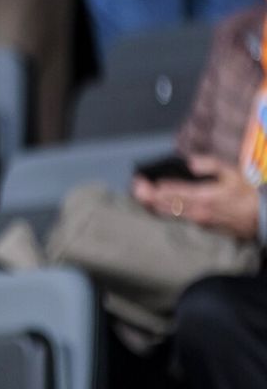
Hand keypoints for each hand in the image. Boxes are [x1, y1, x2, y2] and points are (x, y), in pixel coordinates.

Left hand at [131, 156, 260, 239]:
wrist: (259, 218)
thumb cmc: (244, 193)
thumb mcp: (232, 173)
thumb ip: (209, 165)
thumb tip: (188, 162)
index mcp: (204, 197)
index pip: (171, 193)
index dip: (153, 187)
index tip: (140, 179)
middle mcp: (197, 211)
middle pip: (164, 205)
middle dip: (146, 195)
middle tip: (134, 185)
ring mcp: (196, 221)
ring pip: (166, 214)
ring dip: (150, 204)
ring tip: (138, 193)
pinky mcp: (197, 226)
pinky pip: (174, 218)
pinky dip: (161, 210)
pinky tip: (152, 203)